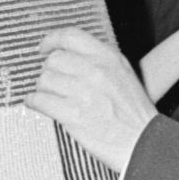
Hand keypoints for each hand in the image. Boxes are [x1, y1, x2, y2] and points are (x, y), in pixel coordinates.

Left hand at [26, 27, 157, 172]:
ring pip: (44, 80)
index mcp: (109, 58)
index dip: (51, 40)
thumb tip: (68, 57)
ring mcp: (84, 92)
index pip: (71, 36)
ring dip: (42, 89)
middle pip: (54, 60)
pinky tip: (36, 104)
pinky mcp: (74, 115)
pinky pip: (40, 100)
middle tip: (50, 82)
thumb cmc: (135, 114)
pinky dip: (34, 101)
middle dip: (48, 71)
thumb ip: (99, 61)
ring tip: (47, 96)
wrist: (144, 144)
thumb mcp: (124, 75)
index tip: (44, 48)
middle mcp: (96, 71)